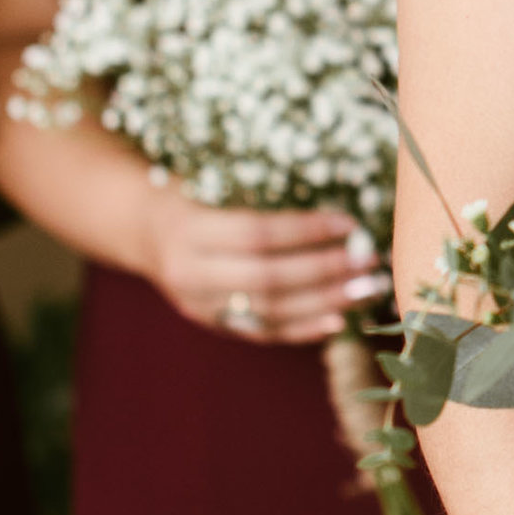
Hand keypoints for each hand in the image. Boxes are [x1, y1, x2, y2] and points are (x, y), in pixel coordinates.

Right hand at [138, 182, 387, 342]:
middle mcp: (189, 273)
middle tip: (368, 260)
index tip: (349, 224)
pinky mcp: (212, 324)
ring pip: (269, 311)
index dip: (306, 231)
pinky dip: (303, 329)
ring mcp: (199, 305)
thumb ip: (259, 193)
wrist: (145, 232)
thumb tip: (334, 207)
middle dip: (324, 271)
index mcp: (189, 230)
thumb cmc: (193, 195)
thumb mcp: (211, 182)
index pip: (257, 234)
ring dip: (325, 302)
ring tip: (366, 290)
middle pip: (267, 278)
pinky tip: (339, 320)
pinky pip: (263, 333)